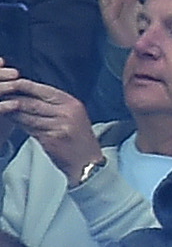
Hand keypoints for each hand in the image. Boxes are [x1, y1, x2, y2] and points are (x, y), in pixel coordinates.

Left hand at [0, 68, 104, 183]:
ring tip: (3, 108)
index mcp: (71, 103)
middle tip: (0, 95)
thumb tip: (25, 96)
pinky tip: (12, 120)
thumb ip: (52, 106)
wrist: (89, 163)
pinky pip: (29, 127)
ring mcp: (60, 125)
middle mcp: (67, 112)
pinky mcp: (52, 138)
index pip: (41, 89)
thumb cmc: (78, 141)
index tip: (8, 83)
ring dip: (11, 111)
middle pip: (31, 101)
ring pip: (27, 114)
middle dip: (12, 99)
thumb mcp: (71, 116)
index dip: (22, 85)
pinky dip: (18, 123)